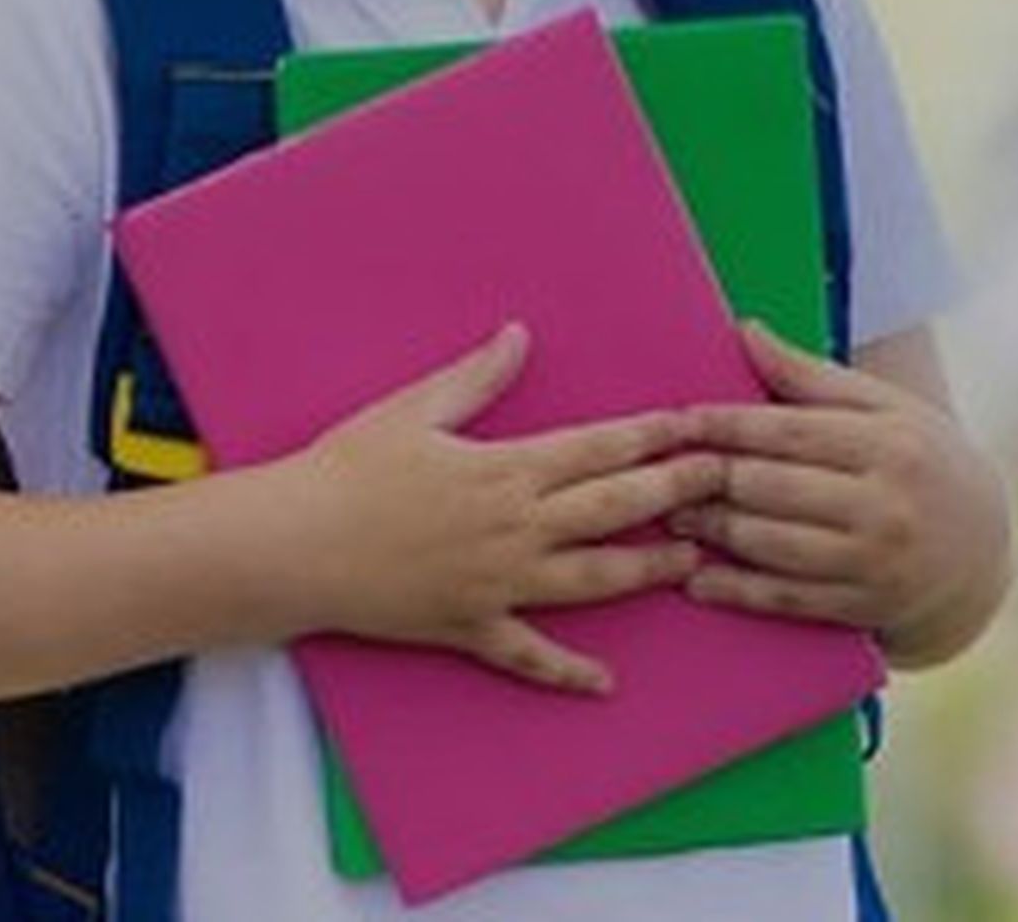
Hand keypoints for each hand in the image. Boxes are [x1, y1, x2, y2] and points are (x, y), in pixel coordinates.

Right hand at [280, 322, 730, 693]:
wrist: (292, 545)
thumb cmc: (346, 471)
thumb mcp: (412, 410)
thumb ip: (475, 377)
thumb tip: (519, 335)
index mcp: (504, 469)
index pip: (597, 448)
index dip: (652, 436)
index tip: (694, 424)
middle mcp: (513, 528)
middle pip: (613, 509)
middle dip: (674, 492)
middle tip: (725, 482)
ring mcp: (497, 583)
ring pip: (591, 581)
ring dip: (645, 571)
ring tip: (691, 562)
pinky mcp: (471, 628)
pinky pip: (529, 655)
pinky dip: (568, 672)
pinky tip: (604, 682)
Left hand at [677, 321, 1012, 666]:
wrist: (983, 552)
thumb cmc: (921, 461)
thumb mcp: (885, 409)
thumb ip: (811, 378)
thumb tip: (746, 332)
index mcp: (890, 443)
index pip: (789, 430)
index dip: (727, 424)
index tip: (679, 420)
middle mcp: (886, 504)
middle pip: (773, 488)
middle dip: (710, 480)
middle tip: (660, 473)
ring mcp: (876, 562)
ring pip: (773, 545)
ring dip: (713, 532)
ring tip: (670, 517)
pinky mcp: (866, 608)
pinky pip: (788, 599)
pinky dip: (737, 591)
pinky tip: (698, 579)